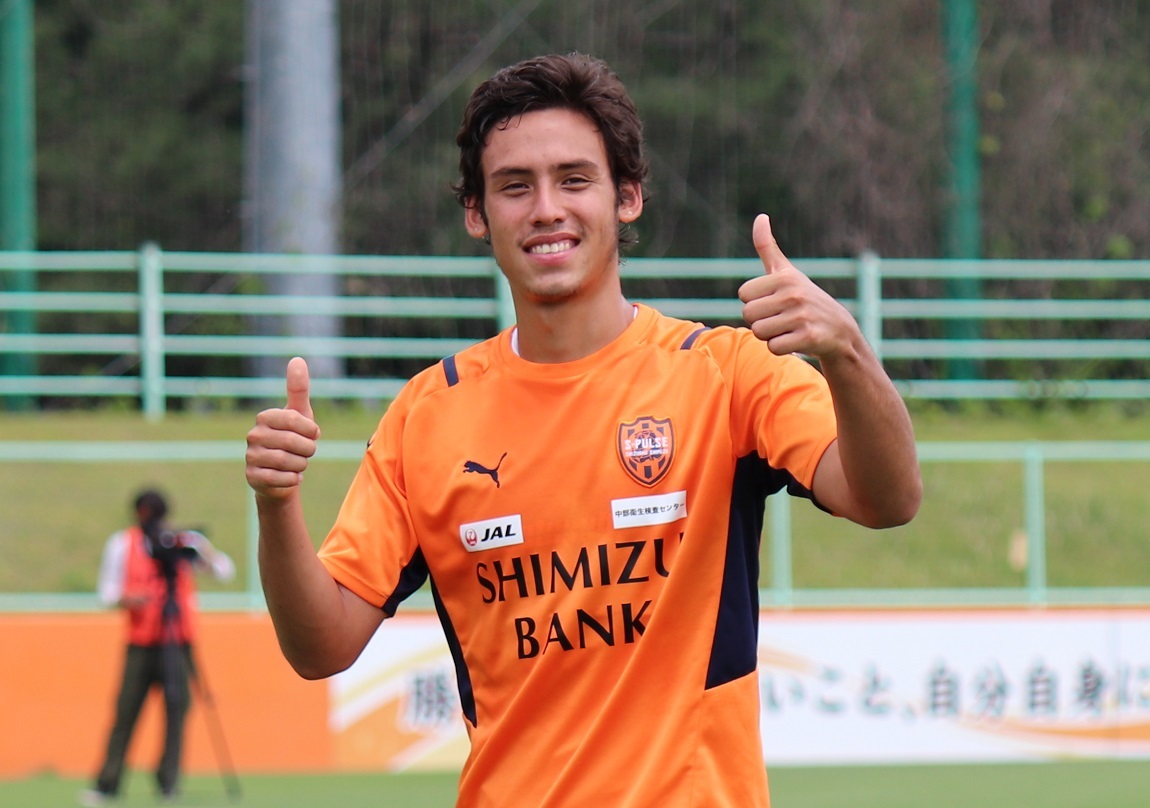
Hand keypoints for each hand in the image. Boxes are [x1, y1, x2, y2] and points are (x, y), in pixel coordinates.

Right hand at [245, 357, 319, 499]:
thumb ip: (298, 388)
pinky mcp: (252, 477)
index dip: (311, 431)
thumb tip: (297, 359)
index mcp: (265, 417)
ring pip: (288, 462)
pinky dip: (293, 479)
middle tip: (306, 452)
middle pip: (294, 443)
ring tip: (298, 463)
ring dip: (301, 465)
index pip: (296, 420)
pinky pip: (282, 479)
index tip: (312, 435)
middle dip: (308, 450)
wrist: (282, 474)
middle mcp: (253, 435)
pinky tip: (291, 476)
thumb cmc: (294, 439)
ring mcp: (250, 456)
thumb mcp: (300, 414)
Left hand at [738, 214, 860, 359]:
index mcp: (784, 277)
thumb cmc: (804, 299)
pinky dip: (781, 348)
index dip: (755, 302)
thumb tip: (760, 216)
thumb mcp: (786, 272)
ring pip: (759, 332)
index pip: (743, 294)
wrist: (839, 330)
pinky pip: (773, 348)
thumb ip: (767, 247)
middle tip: (782, 318)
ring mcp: (801, 316)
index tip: (774, 301)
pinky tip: (796, 340)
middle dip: (761, 321)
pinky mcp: (808, 337)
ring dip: (770, 336)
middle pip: (748, 315)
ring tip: (789, 329)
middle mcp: (793, 294)